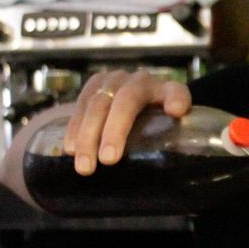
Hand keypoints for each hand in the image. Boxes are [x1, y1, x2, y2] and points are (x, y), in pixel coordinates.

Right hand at [63, 69, 191, 175]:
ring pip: (97, 104)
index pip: (176, 91)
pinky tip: (70, 150)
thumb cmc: (158, 123)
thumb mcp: (173, 126)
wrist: (138, 101)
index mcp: (166, 90)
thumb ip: (177, 135)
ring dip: (87, 135)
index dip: (176, 98)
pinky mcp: (93, 87)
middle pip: (126, 100)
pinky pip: (80, 106)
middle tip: (108, 160)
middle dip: (115, 130)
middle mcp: (139, 81)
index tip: (175, 111)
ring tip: (85, 166)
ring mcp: (114, 81)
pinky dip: (73, 129)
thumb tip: (178, 131)